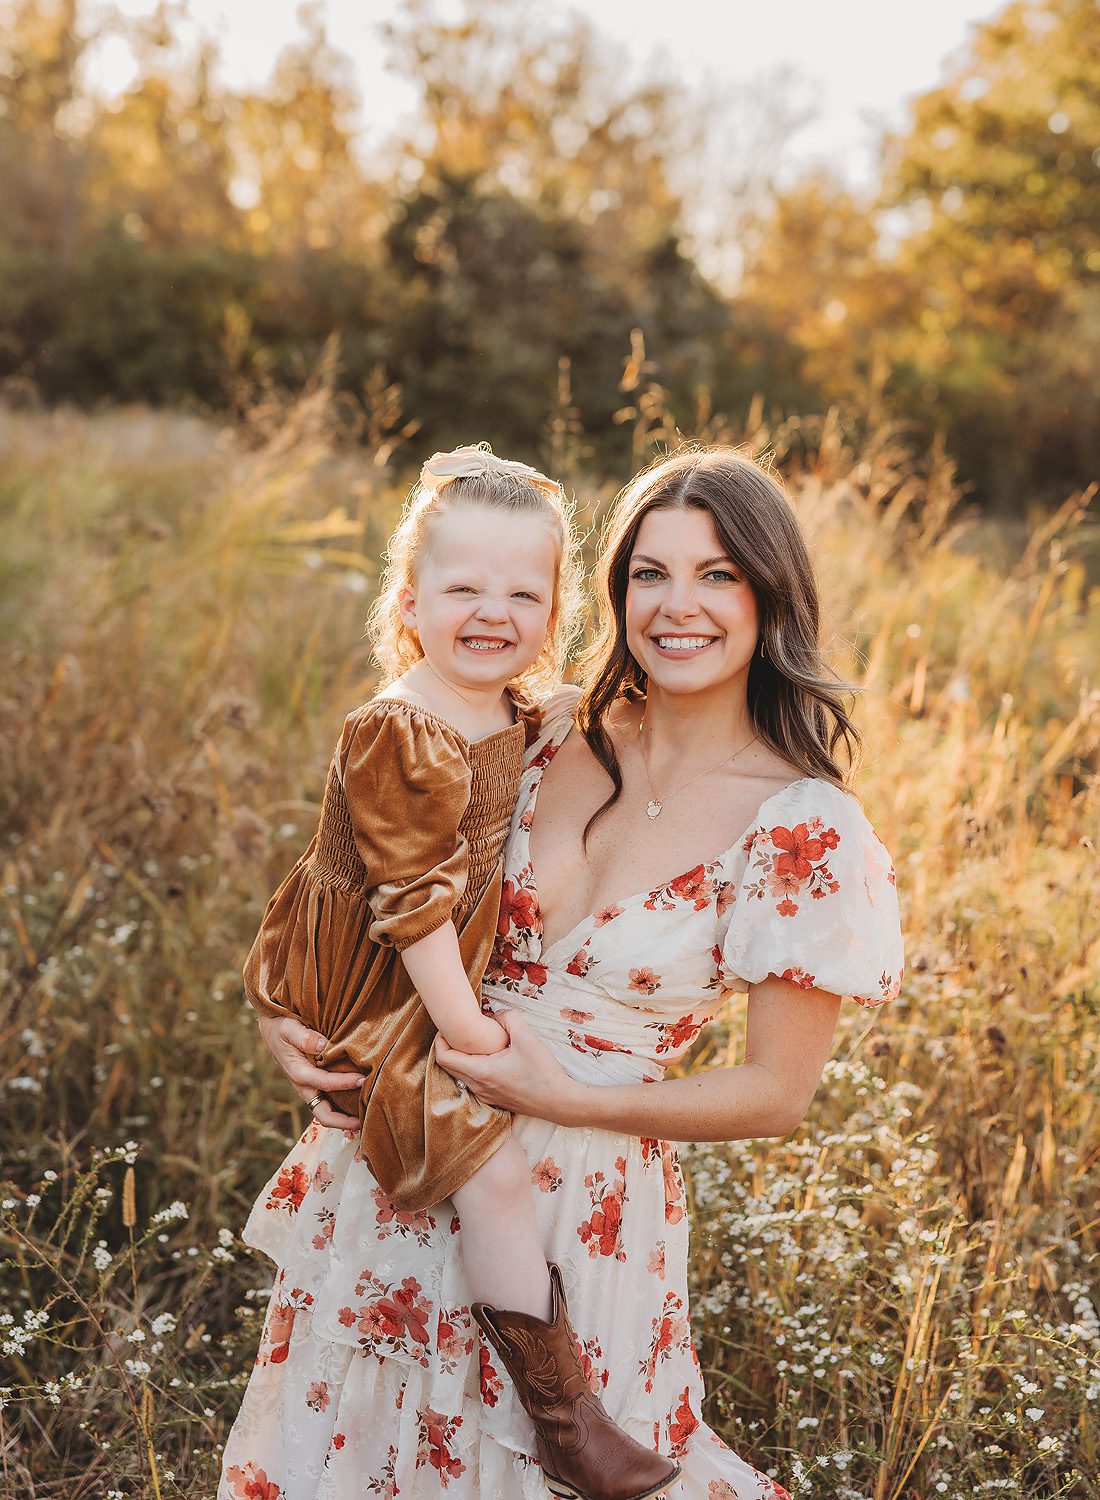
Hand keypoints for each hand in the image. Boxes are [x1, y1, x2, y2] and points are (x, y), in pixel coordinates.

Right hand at [256, 1014, 361, 1131]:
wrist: (275, 1030)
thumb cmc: (283, 1028)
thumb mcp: (289, 1028)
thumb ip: (304, 1037)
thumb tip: (322, 1046)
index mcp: (298, 1073)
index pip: (325, 1083)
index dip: (344, 1083)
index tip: (362, 1079)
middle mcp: (304, 1087)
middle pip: (323, 1114)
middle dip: (343, 1122)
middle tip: (363, 1121)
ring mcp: (310, 1089)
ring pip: (327, 1112)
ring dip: (344, 1118)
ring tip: (365, 1116)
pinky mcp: (315, 1086)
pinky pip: (329, 1102)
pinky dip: (343, 1107)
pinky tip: (359, 1102)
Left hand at [435, 1011, 586, 1123]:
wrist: (560, 1102)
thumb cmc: (543, 1072)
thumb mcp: (527, 1037)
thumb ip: (507, 1017)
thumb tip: (494, 1014)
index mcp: (481, 1072)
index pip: (444, 1058)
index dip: (440, 1040)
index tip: (447, 1026)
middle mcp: (478, 1087)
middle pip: (450, 1067)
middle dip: (450, 1046)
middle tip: (460, 1030)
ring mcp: (486, 1096)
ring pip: (462, 1075)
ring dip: (464, 1058)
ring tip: (476, 1041)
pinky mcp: (496, 1100)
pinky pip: (475, 1082)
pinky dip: (475, 1067)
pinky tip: (492, 1057)